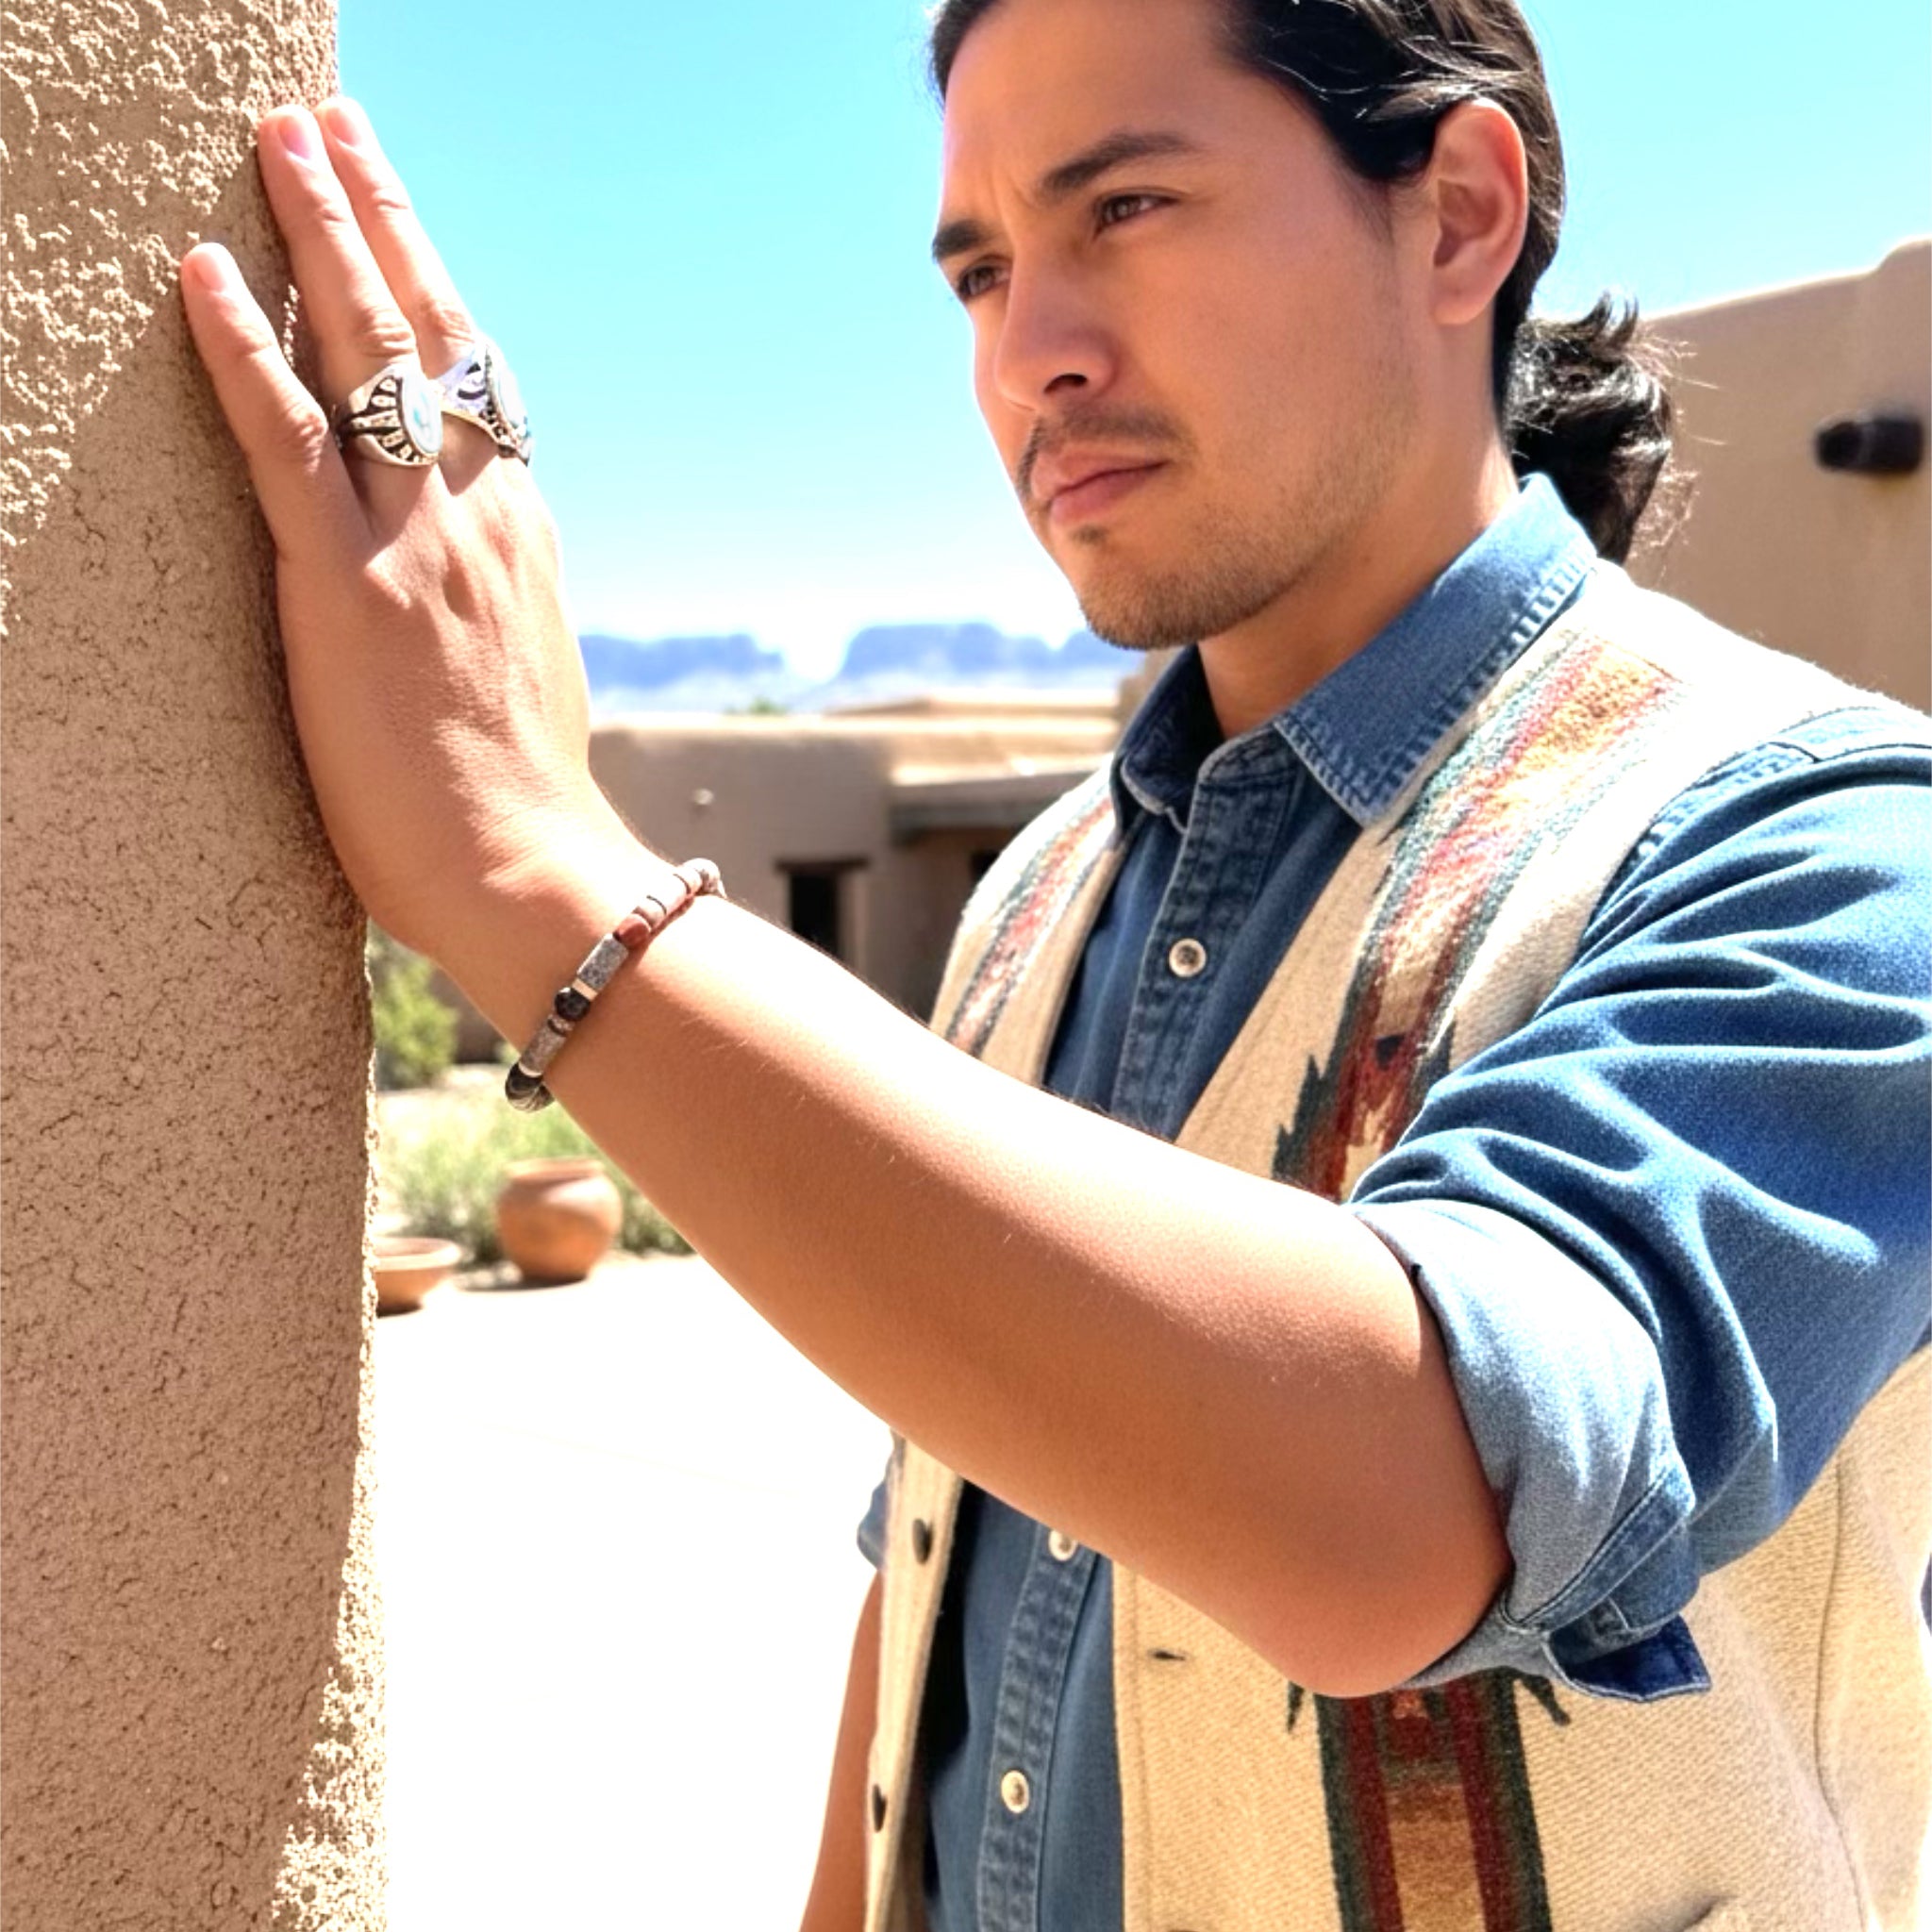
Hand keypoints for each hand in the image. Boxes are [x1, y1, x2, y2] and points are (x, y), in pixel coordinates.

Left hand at [179, 99, 637, 962]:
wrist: (534, 877)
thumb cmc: (521, 808)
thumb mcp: (525, 680)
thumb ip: (497, 609)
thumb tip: (470, 590)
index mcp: (523, 538)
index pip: (479, 388)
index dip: (440, 295)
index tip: (408, 227)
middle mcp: (481, 515)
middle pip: (432, 336)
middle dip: (380, 220)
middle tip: (334, 124)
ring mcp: (418, 543)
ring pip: (369, 354)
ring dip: (320, 234)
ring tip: (282, 140)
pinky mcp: (347, 587)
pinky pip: (285, 439)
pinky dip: (239, 346)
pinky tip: (201, 269)